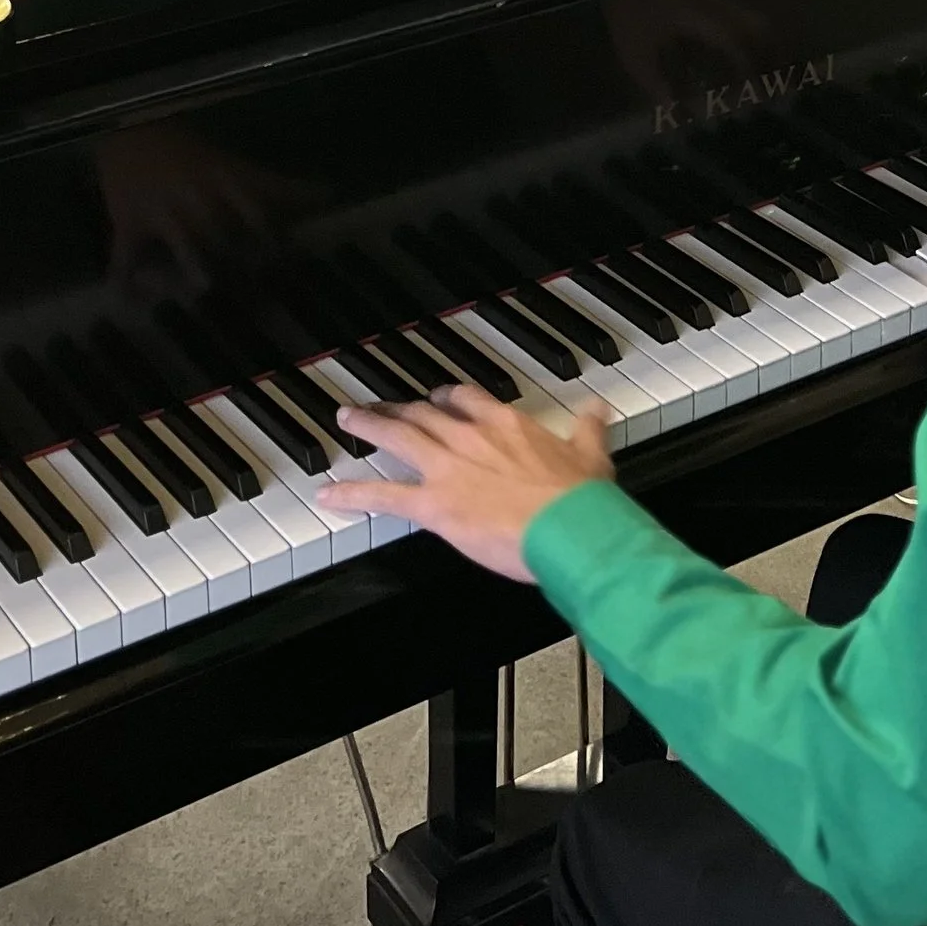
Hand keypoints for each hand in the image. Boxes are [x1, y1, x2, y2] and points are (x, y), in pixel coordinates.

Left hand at [316, 382, 613, 580]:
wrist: (570, 528)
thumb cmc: (581, 497)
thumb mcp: (591, 454)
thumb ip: (588, 429)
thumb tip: (598, 410)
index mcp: (506, 424)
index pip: (466, 400)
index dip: (447, 398)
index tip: (435, 397)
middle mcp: (470, 437)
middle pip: (423, 415)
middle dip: (397, 408)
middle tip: (375, 404)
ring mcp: (448, 469)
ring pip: (397, 438)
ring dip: (368, 426)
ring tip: (345, 419)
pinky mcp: (434, 505)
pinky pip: (384, 496)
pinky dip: (352, 494)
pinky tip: (328, 493)